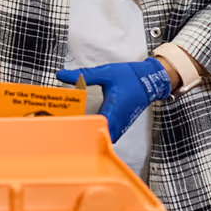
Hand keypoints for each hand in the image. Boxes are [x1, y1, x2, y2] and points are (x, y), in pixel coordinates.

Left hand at [57, 57, 171, 141]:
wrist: (149, 80)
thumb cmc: (128, 76)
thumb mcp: (104, 73)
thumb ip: (83, 75)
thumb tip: (60, 75)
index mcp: (113, 108)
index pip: (96, 127)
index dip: (82, 130)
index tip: (67, 127)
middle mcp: (118, 120)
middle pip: (101, 137)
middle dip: (85, 135)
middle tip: (66, 129)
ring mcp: (122, 123)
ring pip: (107, 137)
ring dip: (93, 135)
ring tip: (74, 128)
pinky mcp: (123, 123)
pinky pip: (111, 133)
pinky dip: (100, 132)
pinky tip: (87, 126)